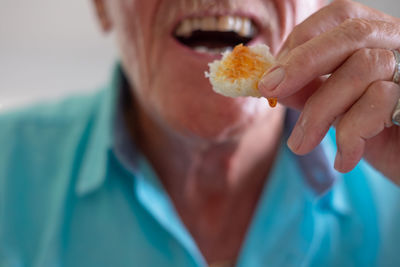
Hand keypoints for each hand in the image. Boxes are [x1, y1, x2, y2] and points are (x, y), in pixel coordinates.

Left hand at [258, 0, 399, 182]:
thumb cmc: (372, 131)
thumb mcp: (334, 106)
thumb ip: (308, 89)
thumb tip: (271, 82)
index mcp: (376, 37)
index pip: (340, 15)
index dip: (301, 40)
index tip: (273, 74)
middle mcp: (399, 44)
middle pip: (351, 34)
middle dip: (302, 63)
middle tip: (269, 90)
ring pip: (361, 70)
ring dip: (318, 112)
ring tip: (299, 144)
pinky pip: (379, 104)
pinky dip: (349, 136)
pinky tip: (343, 159)